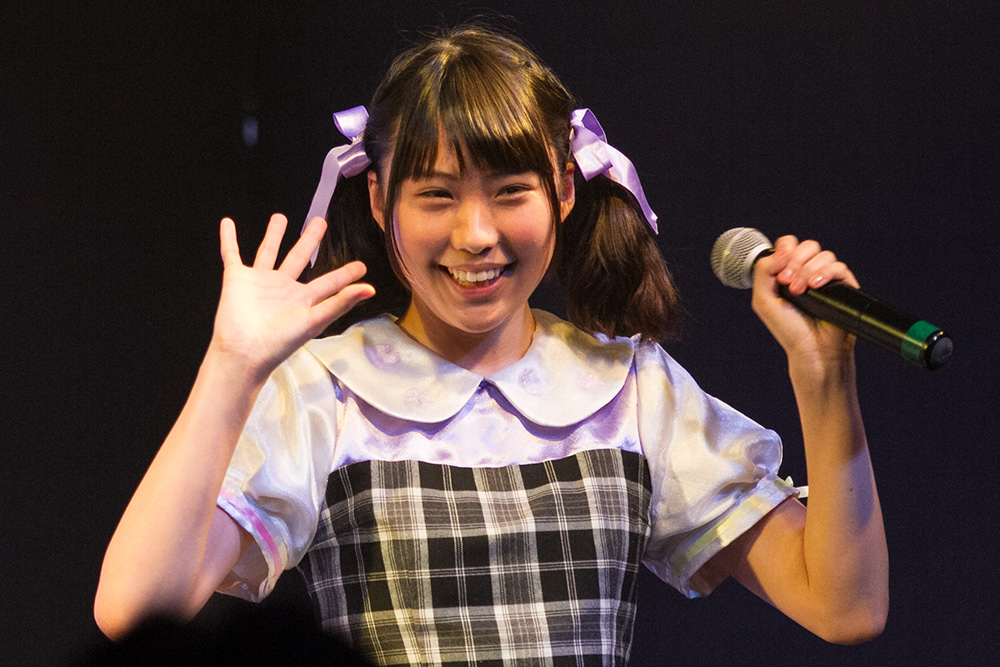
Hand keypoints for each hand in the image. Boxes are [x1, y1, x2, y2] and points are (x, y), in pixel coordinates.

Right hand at [209, 213, 374, 377]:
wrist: (246, 352)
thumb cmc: (280, 342)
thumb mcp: (315, 320)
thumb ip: (340, 302)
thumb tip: (369, 289)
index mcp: (304, 299)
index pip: (330, 282)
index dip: (345, 274)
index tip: (361, 266)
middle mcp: (283, 288)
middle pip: (300, 257)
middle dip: (310, 239)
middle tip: (320, 222)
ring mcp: (260, 282)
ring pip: (268, 251)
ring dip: (274, 235)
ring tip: (281, 217)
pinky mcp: (238, 279)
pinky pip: (232, 254)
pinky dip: (229, 239)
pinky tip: (228, 224)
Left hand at [751, 236, 858, 369]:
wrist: (812, 350)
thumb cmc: (788, 329)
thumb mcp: (763, 300)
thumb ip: (763, 271)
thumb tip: (781, 250)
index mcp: (788, 272)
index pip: (789, 244)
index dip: (785, 250)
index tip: (780, 271)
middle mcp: (807, 271)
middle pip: (807, 246)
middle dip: (795, 262)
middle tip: (788, 284)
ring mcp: (826, 278)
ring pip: (823, 254)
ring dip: (808, 270)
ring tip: (801, 291)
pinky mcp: (843, 285)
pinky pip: (839, 266)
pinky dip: (825, 272)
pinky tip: (816, 286)